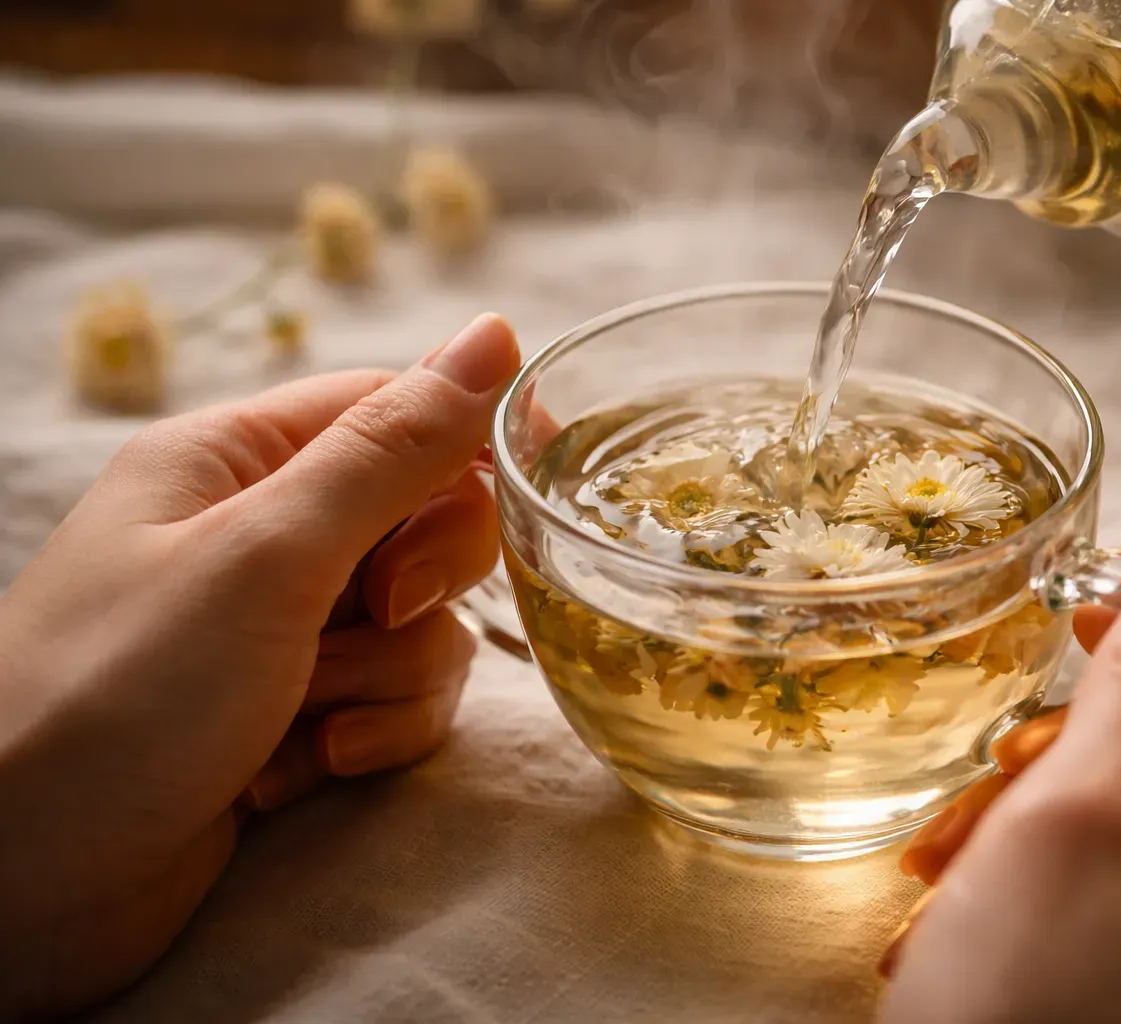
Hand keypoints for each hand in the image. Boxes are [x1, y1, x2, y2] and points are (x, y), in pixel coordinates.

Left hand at [0, 314, 518, 1020]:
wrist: (21, 889)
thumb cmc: (120, 695)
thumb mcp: (268, 554)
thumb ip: (394, 450)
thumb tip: (496, 333)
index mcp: (236, 461)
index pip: (396, 410)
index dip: (472, 444)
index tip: (541, 488)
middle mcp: (260, 537)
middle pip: (426, 522)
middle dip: (422, 584)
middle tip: (376, 615)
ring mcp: (278, 634)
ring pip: (422, 626)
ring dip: (389, 679)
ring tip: (313, 720)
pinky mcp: (294, 718)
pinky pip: (397, 701)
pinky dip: (370, 734)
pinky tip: (303, 770)